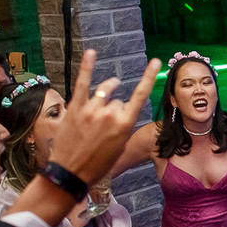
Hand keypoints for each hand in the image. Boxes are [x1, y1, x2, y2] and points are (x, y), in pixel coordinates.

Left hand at [48, 50, 158, 184]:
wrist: (71, 173)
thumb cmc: (96, 165)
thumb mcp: (118, 147)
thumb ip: (121, 126)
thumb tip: (118, 112)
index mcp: (125, 125)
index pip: (140, 95)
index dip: (148, 77)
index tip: (155, 62)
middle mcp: (110, 114)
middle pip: (117, 101)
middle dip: (114, 109)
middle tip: (104, 127)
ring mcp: (91, 109)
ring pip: (104, 93)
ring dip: (106, 93)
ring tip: (106, 94)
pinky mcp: (75, 107)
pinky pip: (82, 83)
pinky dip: (86, 66)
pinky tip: (91, 53)